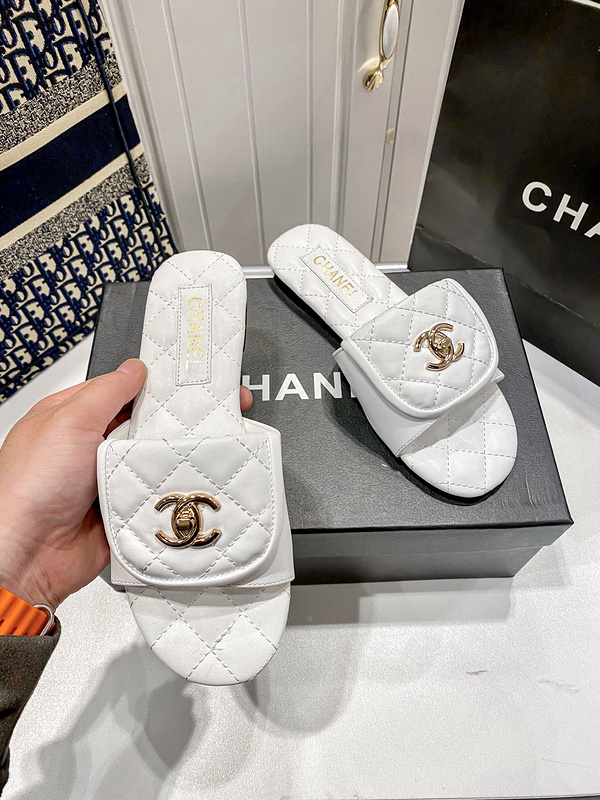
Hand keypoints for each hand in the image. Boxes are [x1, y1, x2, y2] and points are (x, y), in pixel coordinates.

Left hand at [0, 360, 252, 608]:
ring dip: (161, 461)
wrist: (29, 555)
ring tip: (182, 452)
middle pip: (136, 426)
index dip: (142, 385)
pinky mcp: (120, 509)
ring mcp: (103, 480)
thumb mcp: (70, 421)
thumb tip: (134, 369)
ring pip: (148, 461)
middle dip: (159, 425)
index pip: (113, 390)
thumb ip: (106, 391)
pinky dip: (161, 493)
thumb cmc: (30, 487)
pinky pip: (152, 495)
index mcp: (67, 418)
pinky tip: (174, 484)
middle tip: (190, 419)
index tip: (176, 383)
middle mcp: (84, 448)